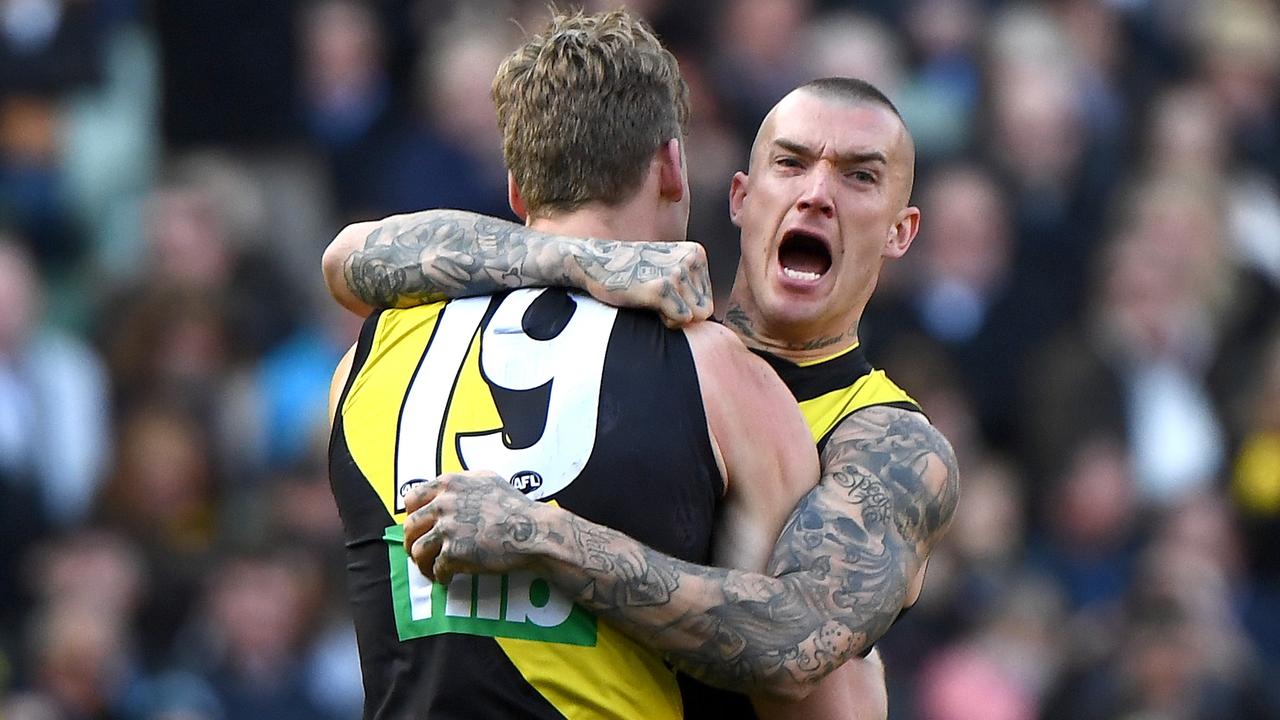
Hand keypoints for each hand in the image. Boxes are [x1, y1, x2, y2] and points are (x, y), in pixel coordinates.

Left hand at [402, 470, 547, 584]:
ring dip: (422, 563)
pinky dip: (440, 576)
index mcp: (449, 484)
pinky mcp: (453, 553)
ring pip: (417, 550)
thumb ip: (462, 483)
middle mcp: (444, 504)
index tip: (418, 526)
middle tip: (419, 552)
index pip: (411, 497)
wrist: (531, 531)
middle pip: (410, 527)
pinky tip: (447, 578)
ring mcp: (447, 529)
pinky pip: (436, 569)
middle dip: (411, 542)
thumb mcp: (486, 480)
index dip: (412, 514)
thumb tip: (447, 491)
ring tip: (431, 569)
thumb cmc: (515, 507)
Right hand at [573, 240, 713, 327]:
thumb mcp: (669, 270)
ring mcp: (677, 272)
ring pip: (695, 316)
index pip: (708, 298)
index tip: (664, 292)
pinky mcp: (663, 288)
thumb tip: (710, 317)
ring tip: (652, 299)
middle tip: (658, 298)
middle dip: (683, 312)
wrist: (596, 264)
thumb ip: (691, 288)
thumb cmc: (631, 272)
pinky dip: (665, 320)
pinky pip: (681, 320)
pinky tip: (647, 303)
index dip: (686, 304)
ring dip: (673, 316)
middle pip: (705, 309)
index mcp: (696, 254)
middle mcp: (691, 260)